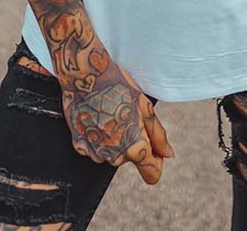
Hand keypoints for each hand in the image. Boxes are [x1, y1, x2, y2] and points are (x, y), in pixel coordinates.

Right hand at [55, 38, 174, 184]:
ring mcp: (95, 152)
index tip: (153, 145)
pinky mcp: (79, 145)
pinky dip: (97, 136)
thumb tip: (168, 153)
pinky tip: (96, 115)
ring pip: (112, 153)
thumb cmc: (117, 85)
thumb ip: (158, 134)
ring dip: (114, 138)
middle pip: (131, 158)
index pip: (152, 173)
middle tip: (126, 113)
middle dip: (132, 141)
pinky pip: (94, 147)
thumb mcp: (144, 105)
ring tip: (109, 111)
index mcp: (134, 147)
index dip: (157, 161)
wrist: (85, 73)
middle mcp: (114, 156)